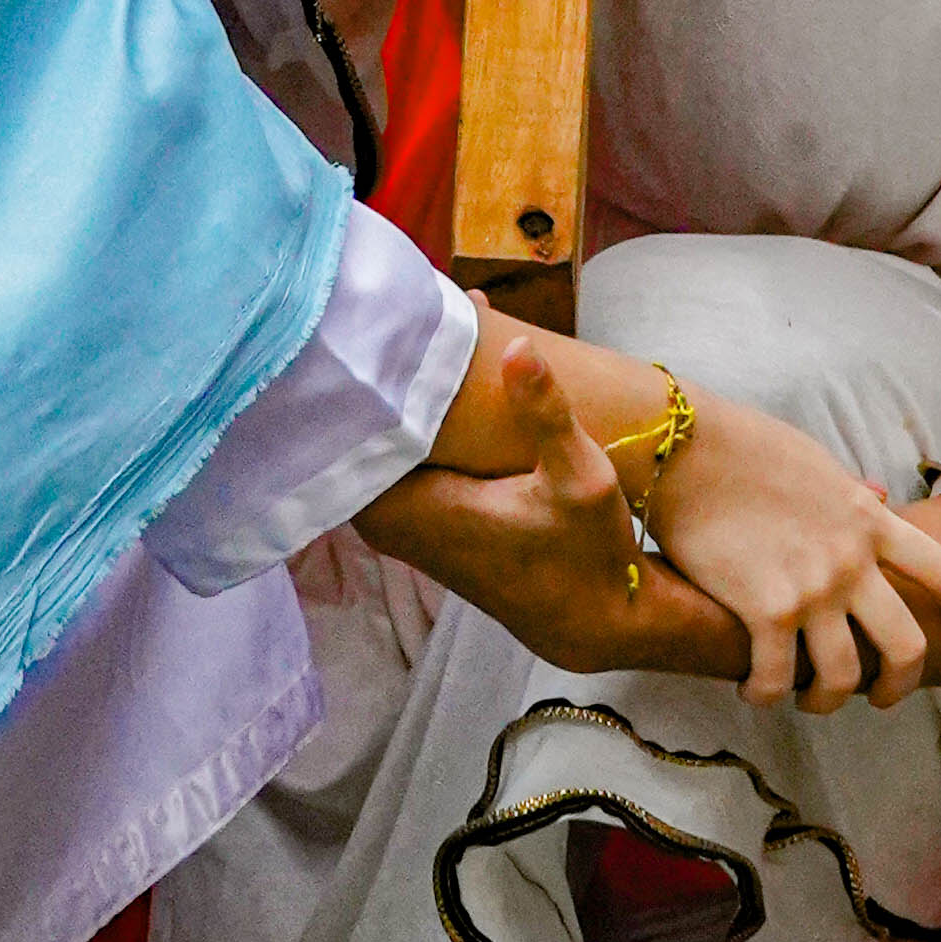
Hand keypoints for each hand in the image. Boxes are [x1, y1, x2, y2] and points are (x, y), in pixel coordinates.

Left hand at [363, 335, 744, 677]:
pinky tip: (426, 387)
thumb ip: (544, 411)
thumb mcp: (578, 477)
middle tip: (391, 323)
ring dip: (391, 407)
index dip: (358, 385)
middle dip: (372, 386)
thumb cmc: (585, 552)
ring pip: (375, 453)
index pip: (349, 438)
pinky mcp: (420, 528)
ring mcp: (403, 528)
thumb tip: (518, 344)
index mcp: (415, 510)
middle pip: (356, 439)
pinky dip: (404, 430)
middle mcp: (394, 524)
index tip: (372, 333)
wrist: (591, 618)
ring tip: (408, 342)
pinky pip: (393, 467)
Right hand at [641, 390, 932, 715]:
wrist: (689, 448)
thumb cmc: (742, 446)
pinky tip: (751, 688)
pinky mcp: (765, 609)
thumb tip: (876, 496)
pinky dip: (766, 693)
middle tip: (881, 696)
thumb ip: (852, 493)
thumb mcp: (817, 463)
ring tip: (805, 698)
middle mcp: (852, 561)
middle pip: (907, 645)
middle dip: (901, 684)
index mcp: (870, 521)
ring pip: (844, 676)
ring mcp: (813, 589)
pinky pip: (778, 677)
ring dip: (827, 699)